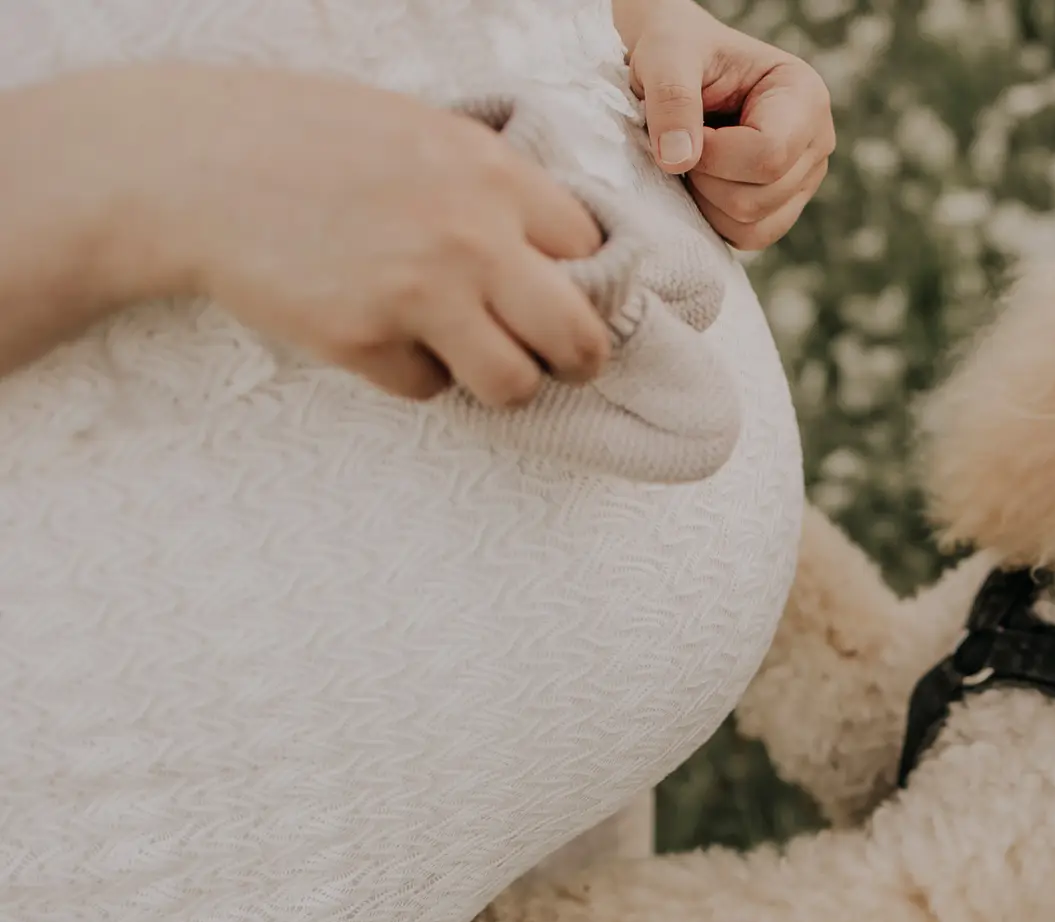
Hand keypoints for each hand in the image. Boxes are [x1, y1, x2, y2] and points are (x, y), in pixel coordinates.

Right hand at [112, 65, 611, 405]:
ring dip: (497, 380)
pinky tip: (376, 330)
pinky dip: (409, 372)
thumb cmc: (312, 143)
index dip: (581, 281)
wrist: (196, 165)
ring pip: (513, 384)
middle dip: (575, 360)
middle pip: (578, 337)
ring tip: (466, 354)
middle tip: (557, 363)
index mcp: (495, 175)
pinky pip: (426, 388)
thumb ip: (494, 189)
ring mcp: (419, 294)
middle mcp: (471, 237)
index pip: (591, 253)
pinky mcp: (365, 341)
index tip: (561, 294)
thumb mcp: (425, 134)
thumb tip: (564, 256)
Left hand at [617, 0, 834, 249]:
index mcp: (805, 96)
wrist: (681, 65)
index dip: (714, 156)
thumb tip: (678, 160)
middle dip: (705, 179)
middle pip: (759, 198)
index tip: (685, 130)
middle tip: (684, 143)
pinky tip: (701, 180)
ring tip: (694, 158)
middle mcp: (817, 143)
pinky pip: (749, 237)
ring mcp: (804, 180)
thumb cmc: (678, 50)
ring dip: (706, 201)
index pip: (768, 155)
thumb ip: (672, 98)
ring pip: (753, 226)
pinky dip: (714, 219)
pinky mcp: (783, 207)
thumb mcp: (666, 54)